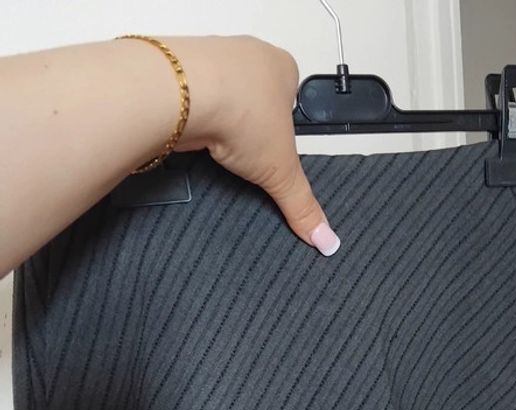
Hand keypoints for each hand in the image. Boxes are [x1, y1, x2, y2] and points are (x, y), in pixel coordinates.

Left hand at [174, 35, 339, 255]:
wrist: (183, 93)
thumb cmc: (239, 111)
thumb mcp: (282, 170)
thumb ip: (302, 205)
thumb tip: (326, 238)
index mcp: (282, 67)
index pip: (290, 99)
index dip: (283, 128)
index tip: (274, 149)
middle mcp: (248, 55)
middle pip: (254, 97)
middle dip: (250, 125)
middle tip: (248, 152)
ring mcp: (212, 58)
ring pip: (222, 95)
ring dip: (221, 120)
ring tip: (220, 145)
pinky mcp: (180, 70)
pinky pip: (192, 98)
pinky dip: (194, 118)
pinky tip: (195, 135)